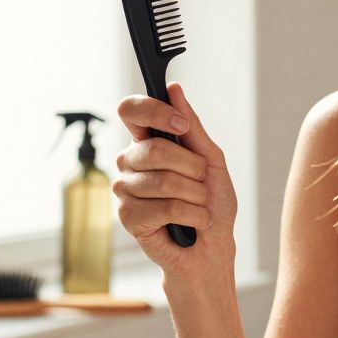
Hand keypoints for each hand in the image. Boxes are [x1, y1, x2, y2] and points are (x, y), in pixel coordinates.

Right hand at [113, 81, 238, 282]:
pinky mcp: (128, 217)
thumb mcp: (211, 160)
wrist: (212, 247)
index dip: (153, 112)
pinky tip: (193, 222)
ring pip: (162, 181)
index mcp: (148, 143)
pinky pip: (163, 207)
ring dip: (196, 195)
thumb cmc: (212, 202)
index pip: (131, 111)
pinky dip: (191, 214)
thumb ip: (192, 127)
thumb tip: (174, 90)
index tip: (180, 125)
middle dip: (192, 168)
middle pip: (154, 150)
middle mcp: (130, 163)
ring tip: (200, 205)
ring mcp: (125, 190)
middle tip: (202, 182)